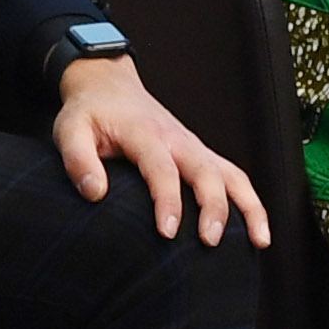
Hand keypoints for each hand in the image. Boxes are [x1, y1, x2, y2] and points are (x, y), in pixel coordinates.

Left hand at [48, 57, 271, 247]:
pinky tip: (258, 232)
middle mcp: (177, 139)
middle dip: (213, 207)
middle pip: (206, 171)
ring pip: (231, 174)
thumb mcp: (69, 130)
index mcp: (145, 133)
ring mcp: (194, 146)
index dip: (167, 200)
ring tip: (259, 241)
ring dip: (248, 206)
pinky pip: (234, 177)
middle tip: (209, 241)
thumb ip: (78, 160)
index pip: (161, 168)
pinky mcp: (201, 155)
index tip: (167, 232)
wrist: (109, 86)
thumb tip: (95, 193)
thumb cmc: (90, 113)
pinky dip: (251, 203)